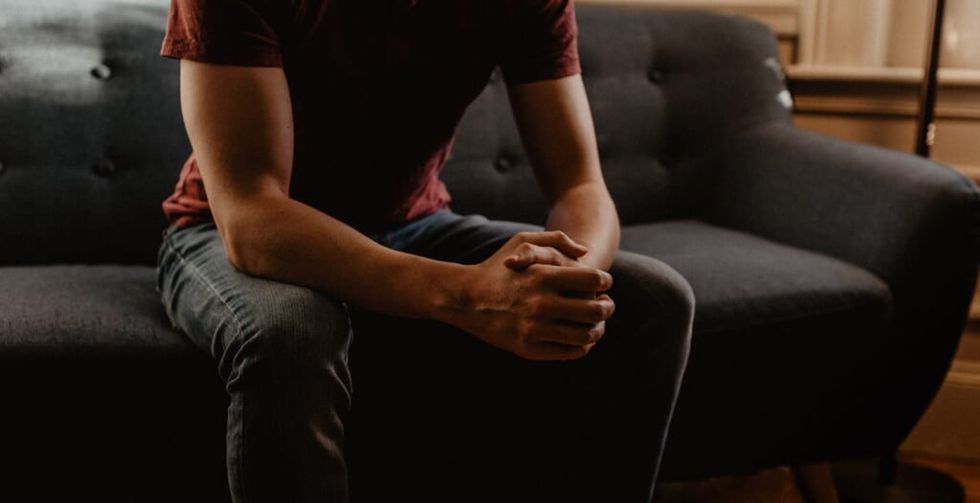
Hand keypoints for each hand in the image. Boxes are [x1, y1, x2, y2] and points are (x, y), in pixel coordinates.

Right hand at [445, 231, 614, 360]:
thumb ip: (556, 240)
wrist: (465, 298)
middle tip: (607, 305)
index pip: (592, 281)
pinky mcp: (528, 349)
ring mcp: (534, 329)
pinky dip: (582, 347)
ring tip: (597, 324)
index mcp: (542, 276)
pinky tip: (581, 339)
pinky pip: (568, 352)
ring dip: (598, 330)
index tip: (605, 284)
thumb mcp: (522, 240)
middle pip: (594, 310)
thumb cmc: (497, 266)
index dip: (605, 282)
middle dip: (608, 307)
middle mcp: (540, 304)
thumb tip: (585, 253)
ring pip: (585, 336)